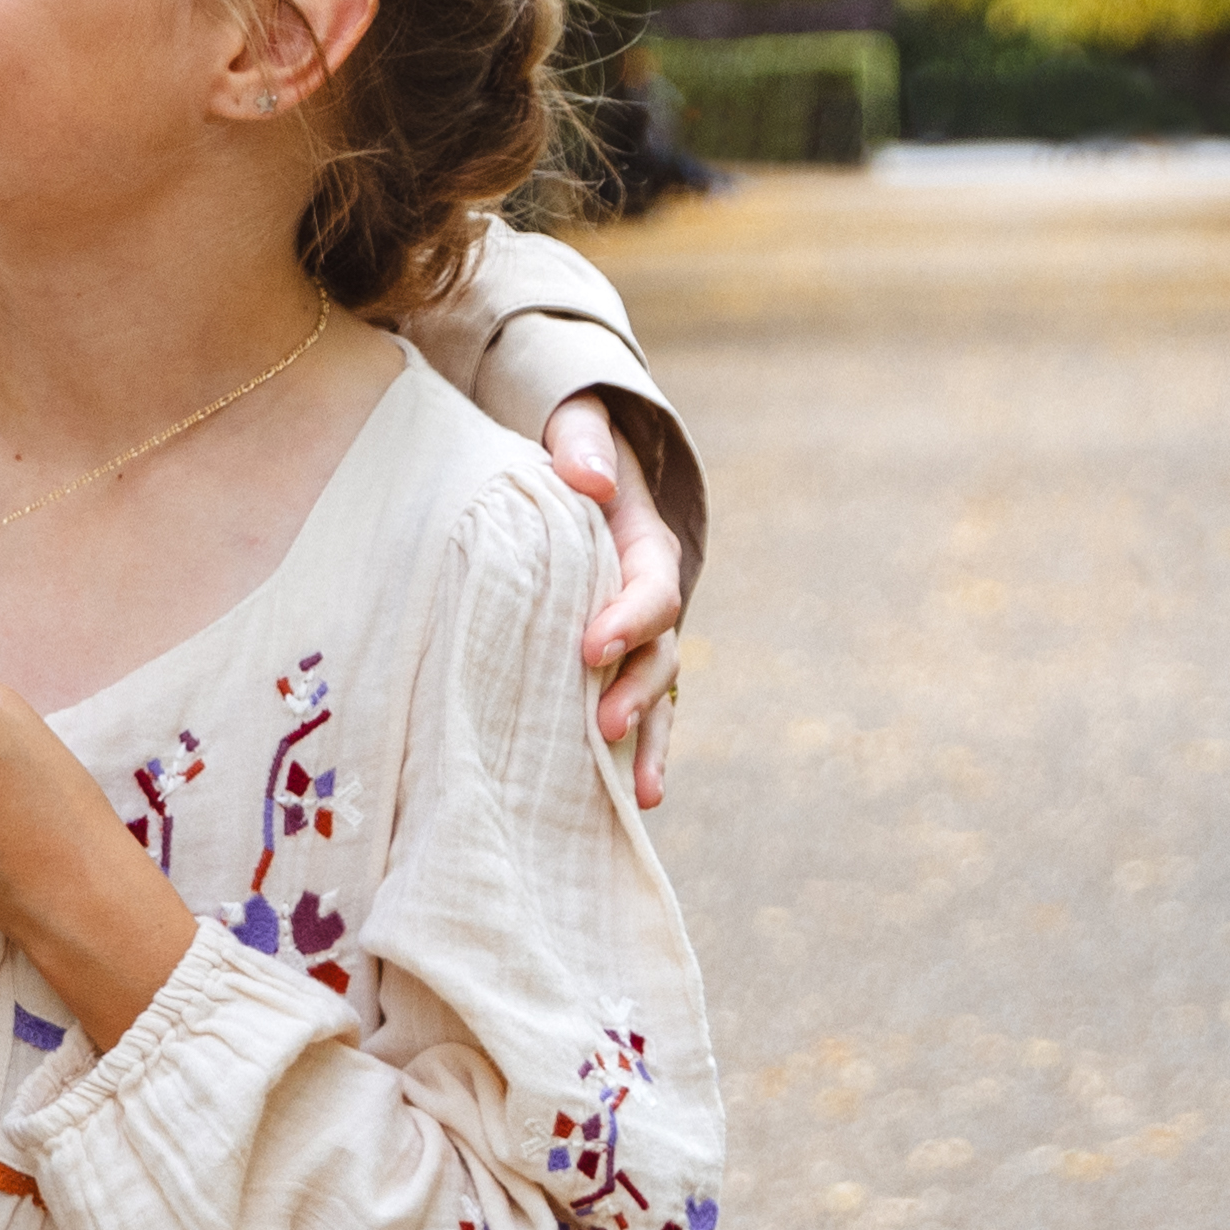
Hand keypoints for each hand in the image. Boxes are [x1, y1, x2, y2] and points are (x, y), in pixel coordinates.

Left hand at [542, 392, 702, 806]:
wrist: (570, 471)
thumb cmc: (572, 450)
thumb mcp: (579, 428)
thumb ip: (582, 442)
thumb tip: (587, 480)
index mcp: (645, 546)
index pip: (651, 589)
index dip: (629, 619)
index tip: (590, 647)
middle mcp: (649, 598)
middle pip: (658, 651)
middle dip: (637, 691)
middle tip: (603, 724)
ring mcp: (636, 636)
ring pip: (654, 692)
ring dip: (648, 740)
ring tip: (641, 792)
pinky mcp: (612, 661)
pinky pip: (633, 709)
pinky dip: (637, 751)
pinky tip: (632, 801)